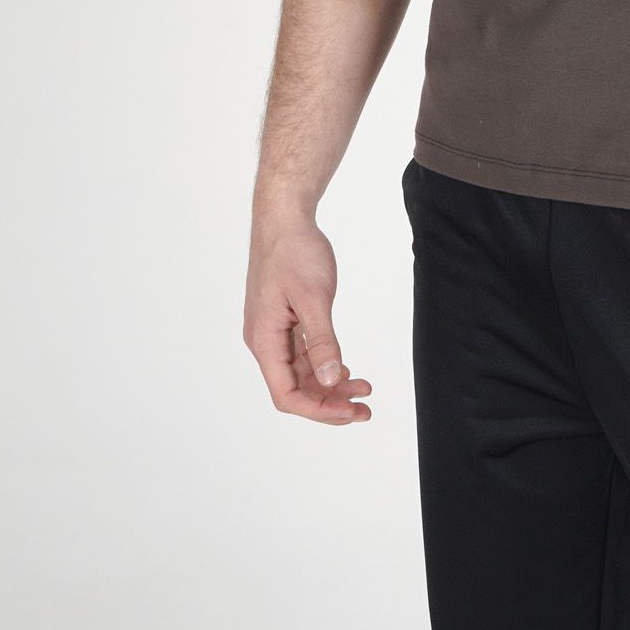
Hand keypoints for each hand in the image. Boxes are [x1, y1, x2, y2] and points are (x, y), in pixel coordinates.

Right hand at [244, 215, 372, 423]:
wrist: (285, 218)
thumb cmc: (293, 251)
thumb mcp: (313, 297)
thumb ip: (322, 340)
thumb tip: (329, 380)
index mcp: (264, 341)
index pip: (286, 395)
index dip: (318, 409)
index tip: (350, 411)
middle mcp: (265, 341)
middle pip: (295, 389)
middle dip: (329, 403)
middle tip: (365, 409)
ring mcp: (275, 331)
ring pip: (301, 374)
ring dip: (330, 386)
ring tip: (363, 389)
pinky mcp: (285, 320)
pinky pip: (303, 354)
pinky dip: (325, 365)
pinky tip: (345, 369)